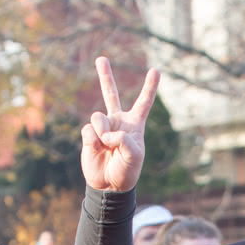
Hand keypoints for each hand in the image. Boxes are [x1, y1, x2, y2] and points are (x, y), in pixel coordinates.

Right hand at [79, 57, 160, 192]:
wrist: (108, 186)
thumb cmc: (126, 172)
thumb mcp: (135, 157)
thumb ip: (125, 140)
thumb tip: (106, 131)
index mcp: (134, 125)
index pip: (143, 103)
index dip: (150, 87)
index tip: (156, 70)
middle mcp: (117, 122)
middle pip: (111, 94)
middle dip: (105, 76)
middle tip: (101, 58)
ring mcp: (102, 127)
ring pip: (97, 116)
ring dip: (102, 130)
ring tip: (105, 144)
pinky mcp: (88, 134)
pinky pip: (88, 129)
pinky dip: (92, 139)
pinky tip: (97, 148)